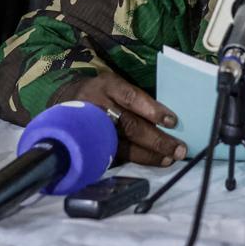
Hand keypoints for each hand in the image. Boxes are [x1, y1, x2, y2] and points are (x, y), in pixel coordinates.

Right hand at [57, 73, 185, 167]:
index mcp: (107, 85)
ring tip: (170, 158)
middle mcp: (98, 106)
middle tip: (179, 148)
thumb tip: (169, 117)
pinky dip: (137, 160)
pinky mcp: (92, 145)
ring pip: (123, 145)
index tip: (172, 121)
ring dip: (150, 154)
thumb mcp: (114, 83)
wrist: (65, 100)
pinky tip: (154, 162)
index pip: (131, 97)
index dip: (151, 109)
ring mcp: (94, 129)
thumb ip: (136, 97)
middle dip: (157, 139)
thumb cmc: (103, 91)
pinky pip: (116, 155)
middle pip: (130, 125)